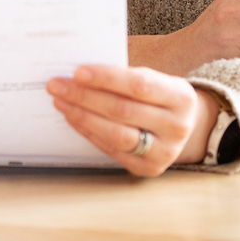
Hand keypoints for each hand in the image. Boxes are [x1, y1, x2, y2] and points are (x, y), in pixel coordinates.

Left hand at [47, 66, 216, 175]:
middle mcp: (178, 126)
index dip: (107, 78)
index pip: (139, 85)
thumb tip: (81, 72)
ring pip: (116, 133)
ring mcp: (165, 151)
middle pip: (123, 110)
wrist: (181, 126)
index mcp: (182, 96)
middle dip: (85, 96)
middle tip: (57, 85)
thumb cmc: (158, 96)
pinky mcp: (149, 168)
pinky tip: (73, 118)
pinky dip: (89, 132)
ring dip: (82, 116)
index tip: (77, 72)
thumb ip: (125, 75)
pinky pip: (112, 150)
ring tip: (60, 101)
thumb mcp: (154, 80)